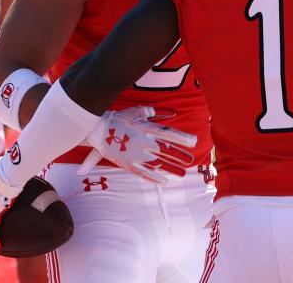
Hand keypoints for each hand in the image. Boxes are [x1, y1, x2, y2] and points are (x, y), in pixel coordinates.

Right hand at [78, 106, 196, 183]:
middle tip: (190, 161)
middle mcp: (141, 141)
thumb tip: (174, 113)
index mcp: (145, 127)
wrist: (98, 129)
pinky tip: (165, 181)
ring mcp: (133, 154)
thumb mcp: (140, 111)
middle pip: (164, 150)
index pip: (167, 133)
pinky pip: (142, 173)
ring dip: (171, 169)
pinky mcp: (126, 164)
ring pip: (156, 164)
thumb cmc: (123, 118)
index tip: (193, 141)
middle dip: (179, 156)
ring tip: (183, 173)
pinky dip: (154, 178)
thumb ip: (158, 112)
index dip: (181, 137)